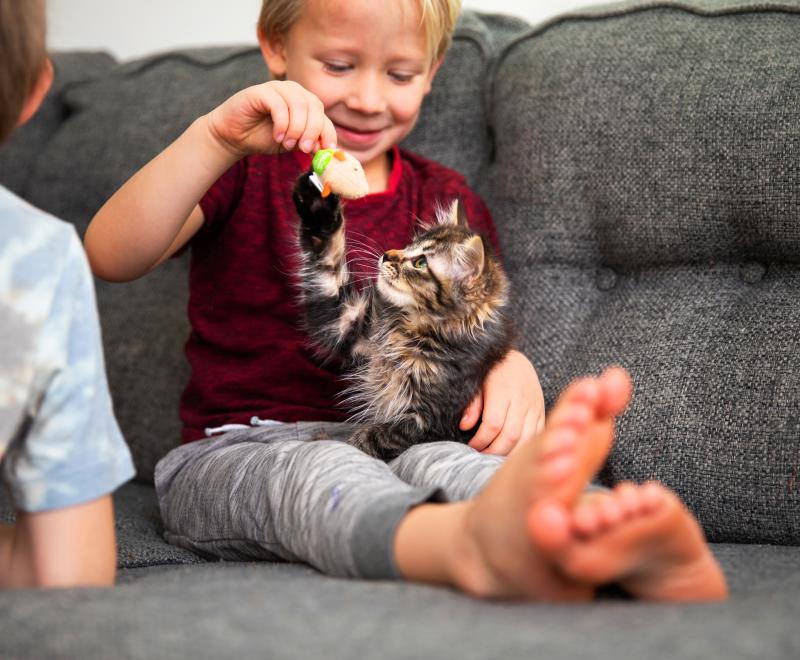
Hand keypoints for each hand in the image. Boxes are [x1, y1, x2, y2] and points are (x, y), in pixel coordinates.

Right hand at [204, 80, 336, 158]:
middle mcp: (294, 92)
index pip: (323, 116)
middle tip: (304, 148)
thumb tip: (327, 150)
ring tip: (286, 143)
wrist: (234, 136)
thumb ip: (309, 143)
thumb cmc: (264, 138)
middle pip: (314, 107)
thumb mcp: (292, 143)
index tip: (326, 151)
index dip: (327, 134)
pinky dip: (281, 124)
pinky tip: (277, 136)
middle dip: (312, 131)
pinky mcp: (261, 91)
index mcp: (305, 104)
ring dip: (296, 129)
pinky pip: (279, 105)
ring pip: (299, 105)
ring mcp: (277, 88)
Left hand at [459, 350, 544, 455]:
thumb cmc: (491, 370)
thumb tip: (465, 426)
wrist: (514, 358)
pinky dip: (524, 448)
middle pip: (510, 436)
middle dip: (493, 451)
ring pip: (526, 439)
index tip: (470, 446)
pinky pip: (536, 436)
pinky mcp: (542, 411)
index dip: (480, 440)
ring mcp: (535, 406)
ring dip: (509, 454)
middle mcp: (522, 399)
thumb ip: (473, 404)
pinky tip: (510, 452)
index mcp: (504, 390)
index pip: (493, 424)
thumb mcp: (477, 381)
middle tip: (480, 456)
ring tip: (494, 458)